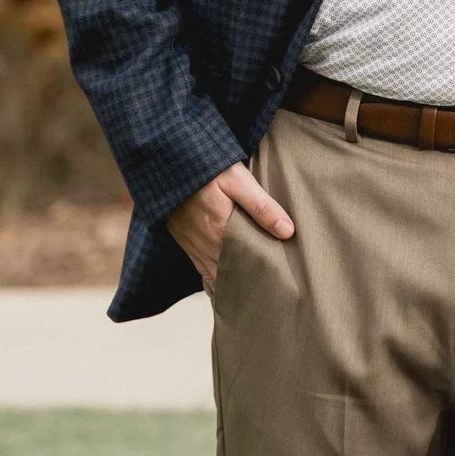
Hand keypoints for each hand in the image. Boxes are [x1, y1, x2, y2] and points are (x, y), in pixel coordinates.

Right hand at [167, 160, 294, 291]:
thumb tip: (288, 232)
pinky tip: (224, 285)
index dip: (261, 275)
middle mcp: (205, 244)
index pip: (246, 264)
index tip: (278, 285)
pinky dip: (213, 278)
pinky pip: (200, 267)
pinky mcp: (184, 239)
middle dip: (248, 283)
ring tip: (251, 295)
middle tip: (269, 295)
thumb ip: (261, 206)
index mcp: (221, 231)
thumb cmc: (208, 168)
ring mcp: (193, 243)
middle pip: (230, 272)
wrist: (167, 160)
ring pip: (215, 273)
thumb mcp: (238, 180)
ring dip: (231, 283)